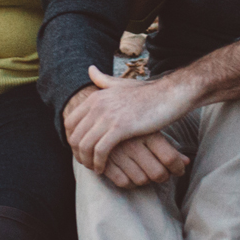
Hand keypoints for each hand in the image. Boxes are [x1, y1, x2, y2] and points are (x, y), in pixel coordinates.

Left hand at [62, 65, 194, 174]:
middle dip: (78, 153)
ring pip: (85, 145)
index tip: (81, 150)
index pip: (70, 122)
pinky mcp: (120, 127)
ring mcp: (108, 115)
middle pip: (74, 136)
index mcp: (96, 96)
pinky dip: (99, 163)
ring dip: (87, 161)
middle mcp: (98, 104)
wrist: (169, 95)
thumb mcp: (121, 84)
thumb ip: (103, 80)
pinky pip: (100, 151)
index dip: (72, 139)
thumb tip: (89, 69)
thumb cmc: (148, 93)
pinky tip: (103, 169)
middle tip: (86, 163)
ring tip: (95, 168)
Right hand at [99, 132, 190, 189]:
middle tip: (162, 173)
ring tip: (144, 172)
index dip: (178, 169)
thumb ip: (169, 147)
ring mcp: (118, 152)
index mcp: (148, 132)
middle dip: (163, 177)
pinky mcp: (104, 160)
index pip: (170, 159)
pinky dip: (128, 182)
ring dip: (145, 180)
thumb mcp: (151, 130)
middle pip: (158, 173)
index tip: (179, 170)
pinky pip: (123, 182)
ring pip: (141, 180)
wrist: (98, 112)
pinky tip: (129, 174)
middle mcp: (134, 142)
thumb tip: (187, 162)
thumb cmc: (132, 123)